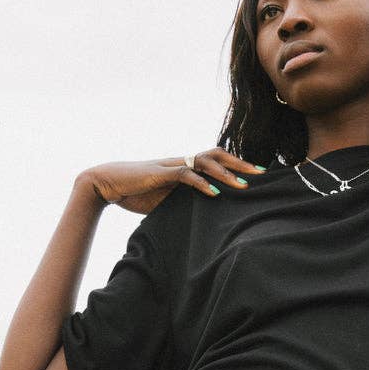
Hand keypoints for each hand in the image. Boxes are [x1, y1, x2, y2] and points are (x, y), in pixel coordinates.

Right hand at [78, 150, 265, 213]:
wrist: (106, 183)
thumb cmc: (134, 192)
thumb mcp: (164, 199)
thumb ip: (182, 202)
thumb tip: (202, 214)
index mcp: (184, 166)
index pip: (215, 160)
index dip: (236, 166)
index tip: (256, 175)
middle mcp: (181, 162)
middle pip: (217, 155)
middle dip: (240, 164)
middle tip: (262, 174)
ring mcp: (172, 166)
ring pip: (205, 162)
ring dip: (226, 173)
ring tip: (244, 185)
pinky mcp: (161, 173)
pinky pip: (186, 175)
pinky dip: (202, 184)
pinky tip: (215, 194)